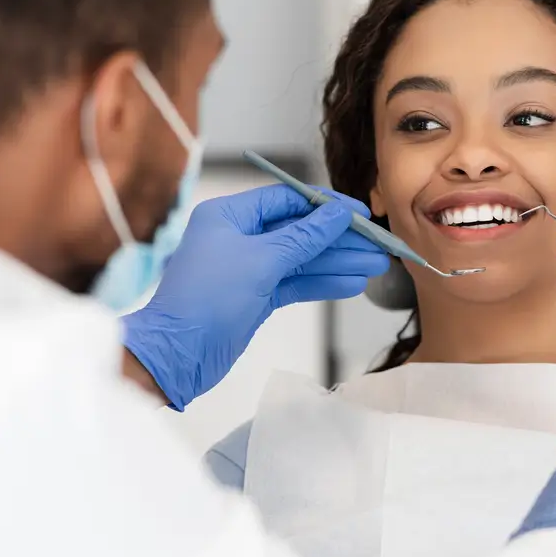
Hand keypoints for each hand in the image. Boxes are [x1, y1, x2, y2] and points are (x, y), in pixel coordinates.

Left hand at [120, 185, 389, 409]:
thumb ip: (304, 237)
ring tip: (377, 266)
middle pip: (300, 231)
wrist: (176, 356)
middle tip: (379, 245)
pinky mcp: (256, 296)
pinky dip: (322, 283)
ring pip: (302, 260)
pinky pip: (296, 283)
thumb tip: (338, 214)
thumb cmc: (207, 300)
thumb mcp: (261, 262)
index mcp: (230, 216)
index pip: (289, 200)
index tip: (362, 213)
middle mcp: (239, 236)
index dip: (328, 206)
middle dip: (340, 240)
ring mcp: (248, 268)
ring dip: (338, 263)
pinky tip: (353, 285)